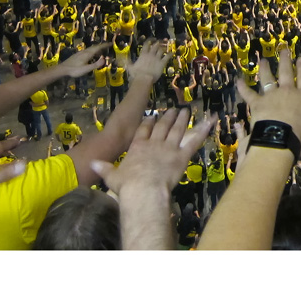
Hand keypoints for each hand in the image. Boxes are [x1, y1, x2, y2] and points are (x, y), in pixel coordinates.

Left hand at [57, 42, 109, 77]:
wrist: (62, 69)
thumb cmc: (75, 70)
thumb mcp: (86, 69)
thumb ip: (96, 64)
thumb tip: (104, 59)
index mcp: (88, 54)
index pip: (98, 47)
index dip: (105, 45)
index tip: (111, 43)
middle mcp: (85, 51)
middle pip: (94, 47)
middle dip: (101, 46)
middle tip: (108, 46)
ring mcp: (80, 53)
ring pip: (90, 49)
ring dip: (97, 49)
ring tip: (101, 52)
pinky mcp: (77, 55)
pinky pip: (87, 51)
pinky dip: (92, 52)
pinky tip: (91, 56)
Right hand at [90, 109, 212, 194]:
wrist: (144, 189)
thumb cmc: (127, 186)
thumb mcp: (112, 177)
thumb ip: (104, 168)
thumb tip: (91, 163)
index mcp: (137, 147)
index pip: (143, 131)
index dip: (147, 123)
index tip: (151, 117)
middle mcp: (154, 143)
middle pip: (161, 127)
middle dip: (167, 118)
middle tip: (172, 110)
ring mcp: (169, 147)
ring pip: (177, 130)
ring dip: (182, 120)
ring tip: (185, 111)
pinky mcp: (182, 155)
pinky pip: (194, 141)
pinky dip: (203, 131)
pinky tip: (209, 121)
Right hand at [128, 39, 170, 83]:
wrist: (144, 79)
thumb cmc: (136, 74)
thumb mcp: (130, 67)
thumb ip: (128, 62)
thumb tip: (123, 58)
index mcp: (143, 54)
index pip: (146, 44)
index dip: (150, 40)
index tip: (152, 39)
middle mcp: (150, 54)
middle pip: (155, 46)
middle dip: (158, 43)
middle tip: (160, 42)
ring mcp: (157, 58)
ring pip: (161, 50)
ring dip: (163, 48)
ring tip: (165, 47)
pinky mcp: (162, 63)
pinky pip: (167, 57)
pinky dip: (170, 54)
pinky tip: (172, 52)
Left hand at [237, 48, 300, 158]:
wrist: (278, 141)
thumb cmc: (299, 139)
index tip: (300, 59)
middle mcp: (288, 92)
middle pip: (286, 72)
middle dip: (285, 61)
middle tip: (284, 51)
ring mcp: (271, 95)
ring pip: (267, 78)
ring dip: (265, 69)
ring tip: (263, 61)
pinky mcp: (257, 103)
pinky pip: (248, 94)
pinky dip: (243, 88)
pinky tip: (238, 81)